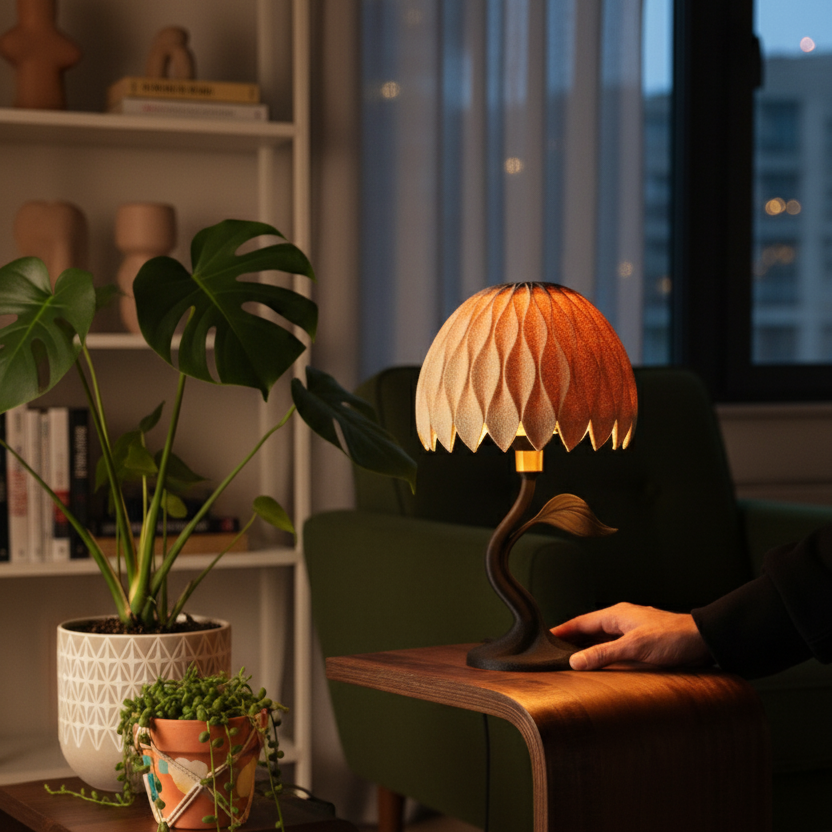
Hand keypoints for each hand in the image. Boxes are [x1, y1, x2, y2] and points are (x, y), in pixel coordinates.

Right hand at [551, 602, 712, 670]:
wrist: (704, 641)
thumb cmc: (673, 638)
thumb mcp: (634, 647)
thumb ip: (604, 654)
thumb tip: (576, 661)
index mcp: (616, 615)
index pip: (581, 622)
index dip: (563, 630)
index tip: (547, 636)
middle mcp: (623, 620)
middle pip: (590, 629)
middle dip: (573, 639)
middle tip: (556, 652)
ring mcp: (633, 631)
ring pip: (603, 638)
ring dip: (589, 647)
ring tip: (574, 660)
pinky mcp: (643, 643)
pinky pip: (615, 646)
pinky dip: (604, 653)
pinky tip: (604, 664)